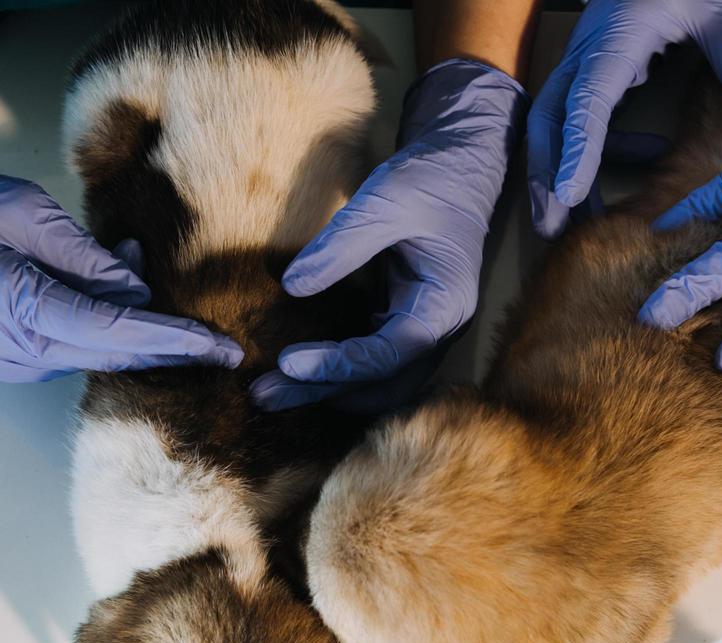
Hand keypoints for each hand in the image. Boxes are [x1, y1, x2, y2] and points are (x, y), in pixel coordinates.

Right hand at [0, 131, 241, 381]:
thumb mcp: (31, 211)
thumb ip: (88, 257)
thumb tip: (141, 294)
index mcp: (9, 304)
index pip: (108, 332)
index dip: (169, 340)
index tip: (217, 347)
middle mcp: (13, 349)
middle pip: (112, 355)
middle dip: (170, 347)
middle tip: (225, 346)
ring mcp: (15, 364)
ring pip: (101, 355)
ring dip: (142, 331)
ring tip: (161, 290)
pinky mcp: (22, 364)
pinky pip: (82, 348)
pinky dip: (114, 327)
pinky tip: (127, 293)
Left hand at [251, 59, 527, 411]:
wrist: (457, 167)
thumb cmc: (430, 179)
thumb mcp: (385, 201)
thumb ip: (341, 246)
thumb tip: (291, 286)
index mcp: (443, 306)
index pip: (387, 355)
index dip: (337, 365)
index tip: (287, 363)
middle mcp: (437, 331)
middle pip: (381, 386)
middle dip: (323, 394)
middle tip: (264, 395)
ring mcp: (421, 333)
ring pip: (376, 384)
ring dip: (326, 392)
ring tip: (270, 392)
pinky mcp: (401, 324)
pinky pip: (369, 365)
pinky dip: (335, 374)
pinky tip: (296, 373)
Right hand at [528, 0, 721, 238]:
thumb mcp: (721, 8)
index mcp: (616, 40)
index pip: (586, 101)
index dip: (576, 150)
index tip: (568, 194)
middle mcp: (588, 55)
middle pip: (549, 120)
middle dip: (544, 176)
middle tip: (550, 227)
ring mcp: (584, 64)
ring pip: (554, 125)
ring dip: (558, 173)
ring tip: (572, 221)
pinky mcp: (593, 71)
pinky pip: (580, 120)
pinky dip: (598, 149)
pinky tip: (643, 161)